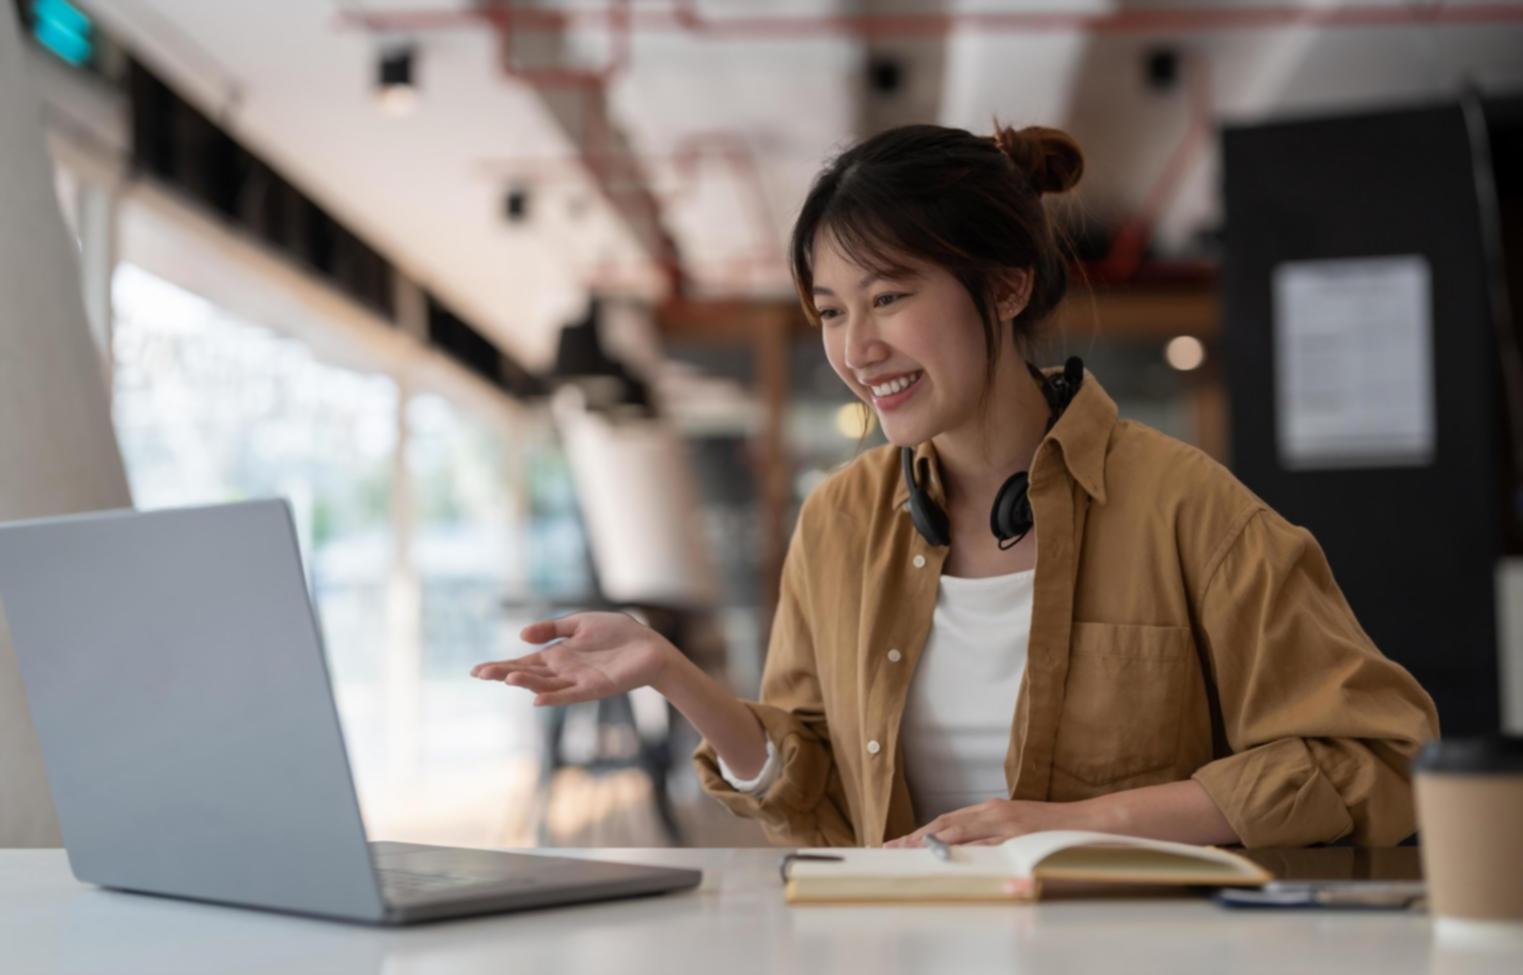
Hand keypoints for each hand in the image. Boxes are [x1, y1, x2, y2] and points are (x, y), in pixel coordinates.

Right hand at [469, 611, 676, 706]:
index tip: (476, 670)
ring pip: (545, 685)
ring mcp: (577, 681)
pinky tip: (537, 699)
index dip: (500, 666)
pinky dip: (554, 698)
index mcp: (557, 655)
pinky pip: (570, 695)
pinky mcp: (595, 688)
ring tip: (506, 678)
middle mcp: (563, 671)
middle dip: (504, 673)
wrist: (651, 646)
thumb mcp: (580, 623)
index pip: (523, 662)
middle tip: (480, 673)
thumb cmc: (618, 634)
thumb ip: (552, 628)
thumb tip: (521, 635)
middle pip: (528, 674)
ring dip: (526, 682)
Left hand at [883, 798, 1081, 847]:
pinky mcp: (1019, 836)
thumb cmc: (1049, 828)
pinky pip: (987, 845)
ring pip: (961, 832)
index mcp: (992, 809)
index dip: (921, 831)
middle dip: (917, 838)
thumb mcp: (1014, 824)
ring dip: (933, 843)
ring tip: (909, 853)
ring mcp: (1006, 824)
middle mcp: (995, 813)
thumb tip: (964, 845)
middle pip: (947, 824)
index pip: (948, 820)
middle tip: (893, 849)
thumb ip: (990, 831)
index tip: (899, 842)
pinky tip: (949, 858)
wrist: (1087, 822)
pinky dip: (966, 851)